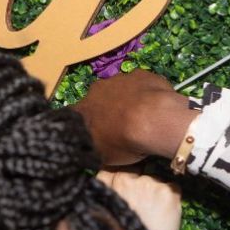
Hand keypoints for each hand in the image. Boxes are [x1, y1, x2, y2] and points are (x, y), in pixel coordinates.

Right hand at [71, 70, 196, 166]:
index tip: (96, 132)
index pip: (74, 115)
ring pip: (119, 88)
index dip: (86, 123)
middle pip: (98, 98)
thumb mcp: (104, 156)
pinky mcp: (140, 73)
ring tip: (141, 116)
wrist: (153, 119)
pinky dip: (144, 92)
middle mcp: (95, 90)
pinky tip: (154, 105)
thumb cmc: (124, 140)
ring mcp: (118, 79)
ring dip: (126, 99)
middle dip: (107, 108)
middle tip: (121, 124)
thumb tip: (95, 149)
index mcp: (82, 109)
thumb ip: (96, 148)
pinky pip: (140, 83)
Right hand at [96, 170, 182, 229]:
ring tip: (152, 213)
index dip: (118, 180)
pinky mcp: (168, 192)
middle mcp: (128, 180)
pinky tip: (164, 213)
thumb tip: (104, 174)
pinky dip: (171, 197)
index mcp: (108, 185)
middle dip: (137, 185)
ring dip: (154, 191)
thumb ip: (103, 190)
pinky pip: (173, 187)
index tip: (122, 191)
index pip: (113, 170)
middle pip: (135, 173)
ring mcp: (149, 184)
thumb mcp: (101, 211)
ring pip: (154, 179)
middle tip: (139, 206)